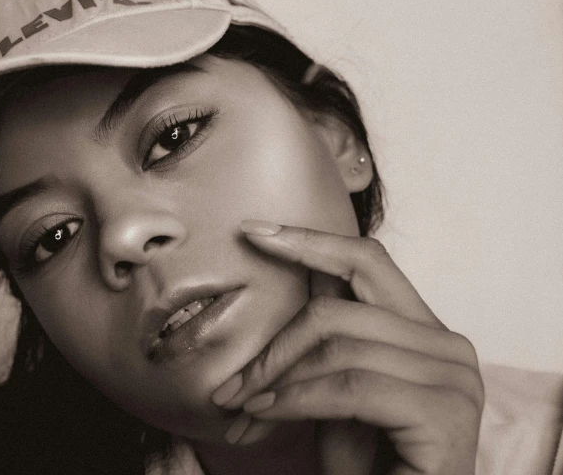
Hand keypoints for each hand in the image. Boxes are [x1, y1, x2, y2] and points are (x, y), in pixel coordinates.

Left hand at [211, 221, 483, 474]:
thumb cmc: (367, 460)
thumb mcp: (332, 388)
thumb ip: (319, 342)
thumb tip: (264, 291)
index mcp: (423, 329)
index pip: (364, 261)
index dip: (307, 241)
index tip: (253, 231)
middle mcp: (447, 345)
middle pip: (340, 306)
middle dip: (276, 342)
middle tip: (230, 382)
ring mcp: (454, 377)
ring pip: (338, 345)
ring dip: (277, 379)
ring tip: (242, 407)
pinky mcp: (445, 412)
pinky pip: (350, 385)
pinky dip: (296, 400)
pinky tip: (266, 415)